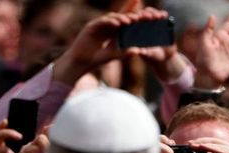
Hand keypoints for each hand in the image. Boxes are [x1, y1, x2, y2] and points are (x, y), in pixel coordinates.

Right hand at [53, 8, 168, 85]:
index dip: (135, 15)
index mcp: (112, 30)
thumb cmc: (96, 60)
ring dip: (123, 18)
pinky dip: (111, 22)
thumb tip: (138, 51)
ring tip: (132, 20)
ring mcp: (98, 25)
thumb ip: (125, 52)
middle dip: (132, 15)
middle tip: (143, 16)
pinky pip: (102, 21)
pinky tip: (119, 24)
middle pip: (121, 16)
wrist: (80, 63)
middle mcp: (106, 26)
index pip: (125, 20)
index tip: (148, 12)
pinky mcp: (91, 27)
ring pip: (113, 18)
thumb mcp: (114, 55)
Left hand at [184, 137, 228, 152]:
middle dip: (200, 141)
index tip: (187, 145)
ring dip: (203, 143)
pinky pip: (221, 150)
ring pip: (216, 143)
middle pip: (213, 141)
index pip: (211, 144)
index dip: (199, 143)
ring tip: (192, 145)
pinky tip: (201, 147)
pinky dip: (211, 148)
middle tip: (188, 144)